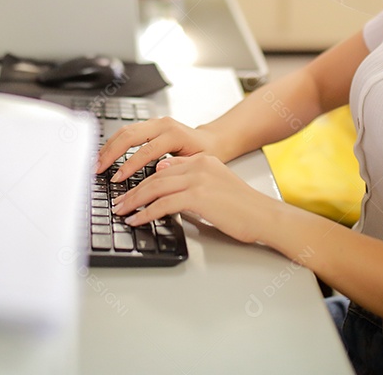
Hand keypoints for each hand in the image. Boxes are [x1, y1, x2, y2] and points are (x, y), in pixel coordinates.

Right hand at [95, 117, 222, 181]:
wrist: (211, 141)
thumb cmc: (206, 154)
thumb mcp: (198, 163)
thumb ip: (179, 165)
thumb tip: (157, 171)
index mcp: (175, 134)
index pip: (146, 150)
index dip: (129, 165)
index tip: (117, 178)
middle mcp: (162, 124)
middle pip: (130, 135)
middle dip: (111, 153)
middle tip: (98, 169)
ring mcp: (154, 122)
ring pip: (125, 130)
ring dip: (108, 146)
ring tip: (97, 162)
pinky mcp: (149, 124)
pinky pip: (127, 131)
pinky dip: (114, 142)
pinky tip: (106, 154)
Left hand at [111, 154, 275, 243]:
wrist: (264, 215)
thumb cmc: (243, 207)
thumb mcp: (214, 187)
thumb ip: (191, 181)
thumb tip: (164, 181)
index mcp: (201, 161)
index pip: (163, 169)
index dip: (142, 180)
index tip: (128, 190)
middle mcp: (198, 165)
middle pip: (155, 177)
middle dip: (132, 191)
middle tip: (118, 203)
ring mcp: (198, 179)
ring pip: (155, 188)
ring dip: (134, 201)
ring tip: (122, 212)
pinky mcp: (198, 196)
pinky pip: (163, 204)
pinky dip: (146, 213)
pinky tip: (137, 220)